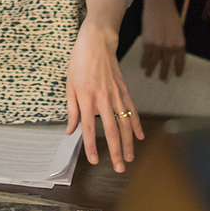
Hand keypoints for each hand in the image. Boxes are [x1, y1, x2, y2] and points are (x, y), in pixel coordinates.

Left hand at [66, 18, 140, 172]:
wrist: (97, 42)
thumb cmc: (80, 62)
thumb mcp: (69, 85)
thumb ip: (72, 110)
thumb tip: (71, 131)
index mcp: (86, 99)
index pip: (89, 129)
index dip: (92, 146)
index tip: (95, 160)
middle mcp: (103, 100)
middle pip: (111, 130)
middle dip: (116, 151)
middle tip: (120, 168)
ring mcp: (116, 95)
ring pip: (125, 124)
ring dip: (129, 143)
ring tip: (130, 158)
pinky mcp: (124, 90)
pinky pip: (132, 110)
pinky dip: (137, 124)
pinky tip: (140, 136)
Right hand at [139, 0, 187, 81]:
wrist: (159, 4)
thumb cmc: (170, 14)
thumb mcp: (177, 30)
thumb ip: (175, 42)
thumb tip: (170, 53)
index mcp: (180, 44)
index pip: (180, 61)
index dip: (178, 69)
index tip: (177, 75)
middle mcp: (170, 47)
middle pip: (167, 65)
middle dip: (164, 74)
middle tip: (163, 80)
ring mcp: (158, 46)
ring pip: (154, 62)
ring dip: (151, 70)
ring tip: (149, 75)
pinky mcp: (147, 42)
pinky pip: (145, 56)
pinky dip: (144, 62)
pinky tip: (143, 66)